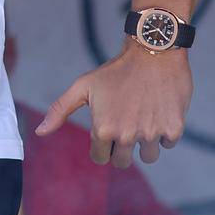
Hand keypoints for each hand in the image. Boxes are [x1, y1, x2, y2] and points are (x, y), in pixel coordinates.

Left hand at [35, 41, 191, 167]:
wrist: (152, 52)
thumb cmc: (114, 70)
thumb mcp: (82, 87)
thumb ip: (59, 110)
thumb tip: (40, 132)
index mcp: (103, 129)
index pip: (100, 157)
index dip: (101, 143)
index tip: (106, 126)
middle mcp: (127, 135)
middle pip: (123, 162)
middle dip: (121, 147)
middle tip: (124, 123)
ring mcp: (152, 133)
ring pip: (148, 156)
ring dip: (145, 142)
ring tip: (141, 117)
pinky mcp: (174, 128)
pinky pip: (168, 143)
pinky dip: (164, 131)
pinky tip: (157, 111)